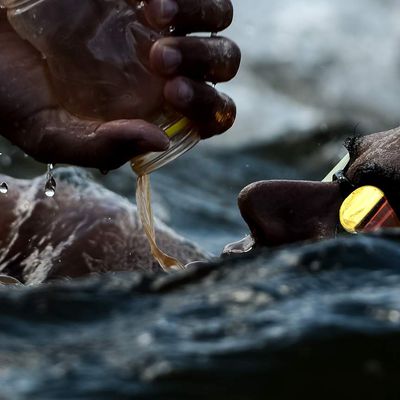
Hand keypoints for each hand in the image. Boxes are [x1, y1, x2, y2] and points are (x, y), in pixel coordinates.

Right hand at [0, 1, 239, 170]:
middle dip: (204, 66)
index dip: (208, 110)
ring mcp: (158, 27)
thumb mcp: (48, 133)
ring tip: (154, 19)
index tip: (174, 96)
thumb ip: (100, 148)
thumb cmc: (10, 89)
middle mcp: (163, 70)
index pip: (210, 115)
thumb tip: (159, 142)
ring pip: (218, 22)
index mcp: (151, 109)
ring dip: (202, 23)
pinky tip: (147, 3)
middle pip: (222, 69)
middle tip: (159, 62)